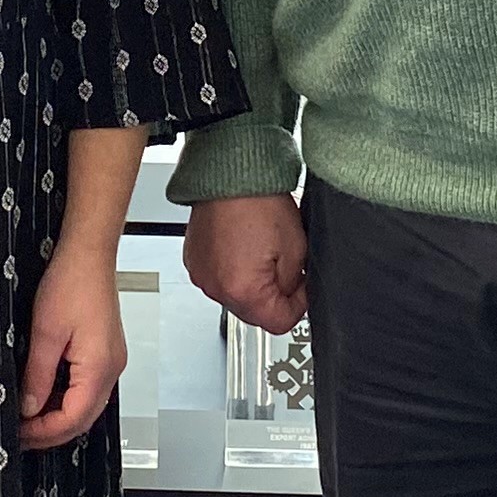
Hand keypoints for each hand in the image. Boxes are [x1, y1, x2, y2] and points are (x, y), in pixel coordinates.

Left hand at [19, 236, 129, 448]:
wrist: (89, 254)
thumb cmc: (73, 282)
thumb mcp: (45, 333)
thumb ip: (37, 376)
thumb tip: (29, 407)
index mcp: (99, 368)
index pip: (73, 419)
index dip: (43, 432)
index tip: (19, 434)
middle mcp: (111, 369)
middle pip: (83, 418)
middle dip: (50, 431)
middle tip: (21, 435)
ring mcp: (110, 361)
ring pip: (86, 405)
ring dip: (58, 416)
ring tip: (28, 418)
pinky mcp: (104, 353)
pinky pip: (87, 388)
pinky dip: (65, 398)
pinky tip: (44, 395)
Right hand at [184, 192, 308, 336]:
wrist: (230, 173)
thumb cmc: (259, 201)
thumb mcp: (296, 249)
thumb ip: (294, 284)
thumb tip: (292, 295)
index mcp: (243, 290)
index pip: (279, 323)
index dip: (298, 305)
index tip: (303, 287)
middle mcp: (216, 288)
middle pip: (255, 313)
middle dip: (274, 295)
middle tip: (283, 264)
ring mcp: (201, 275)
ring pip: (236, 296)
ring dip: (252, 283)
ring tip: (260, 249)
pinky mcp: (194, 261)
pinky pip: (219, 278)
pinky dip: (233, 269)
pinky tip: (243, 245)